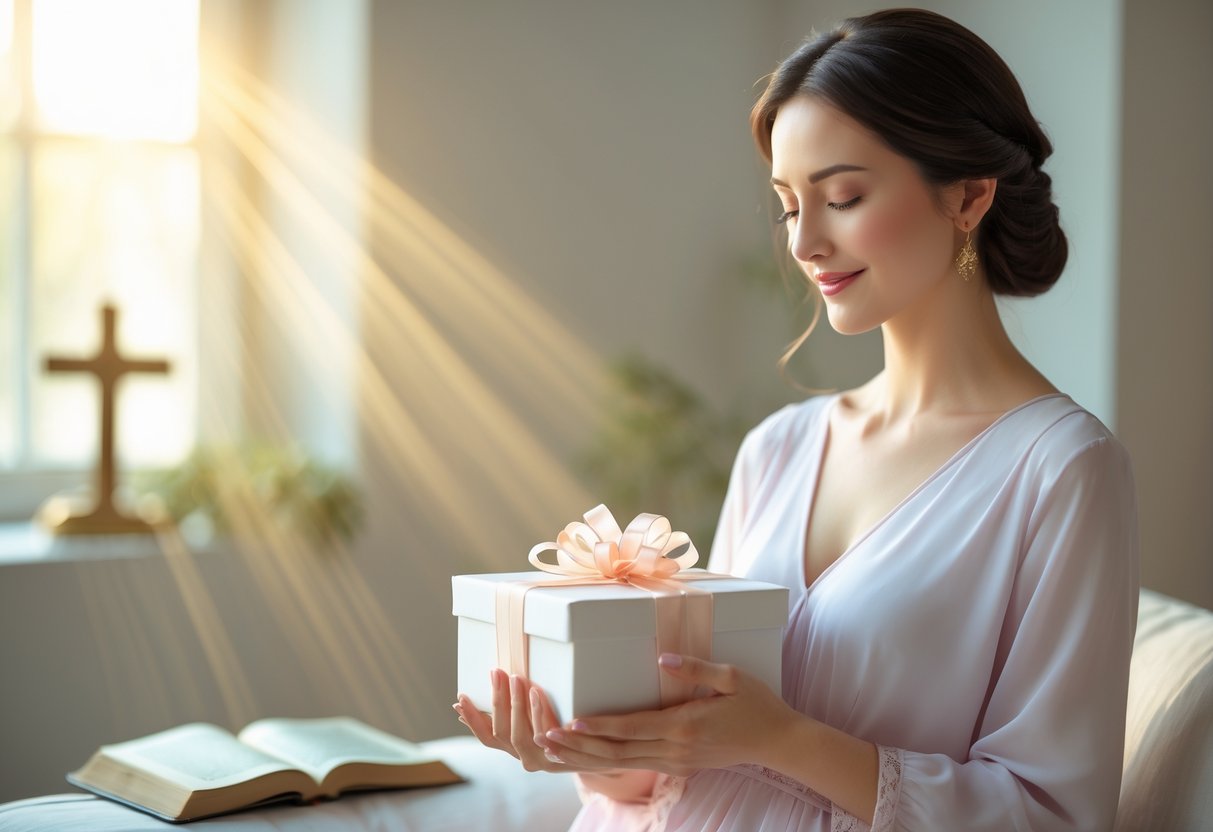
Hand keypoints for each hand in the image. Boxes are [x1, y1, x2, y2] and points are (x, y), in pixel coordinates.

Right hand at [455, 669, 592, 771]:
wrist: (602, 754)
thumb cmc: (565, 731)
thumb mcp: (534, 722)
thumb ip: (510, 713)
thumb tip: (473, 698)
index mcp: (515, 748)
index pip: (486, 737)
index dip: (471, 719)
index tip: (461, 698)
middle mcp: (524, 757)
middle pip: (500, 732)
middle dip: (496, 700)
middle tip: (496, 672)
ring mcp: (542, 760)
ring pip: (520, 734)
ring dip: (516, 703)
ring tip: (516, 678)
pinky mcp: (561, 758)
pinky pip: (546, 733)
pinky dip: (539, 711)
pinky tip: (537, 692)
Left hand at [540, 653, 798, 776]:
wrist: (780, 743)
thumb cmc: (758, 704)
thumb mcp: (732, 677)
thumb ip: (696, 668)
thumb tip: (662, 658)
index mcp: (684, 726)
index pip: (633, 727)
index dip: (600, 725)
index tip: (572, 721)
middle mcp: (675, 749)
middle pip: (617, 751)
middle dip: (579, 746)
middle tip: (545, 738)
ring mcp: (675, 761)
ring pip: (621, 764)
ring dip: (585, 757)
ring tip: (553, 751)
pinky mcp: (678, 765)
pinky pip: (634, 765)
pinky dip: (605, 762)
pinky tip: (587, 757)